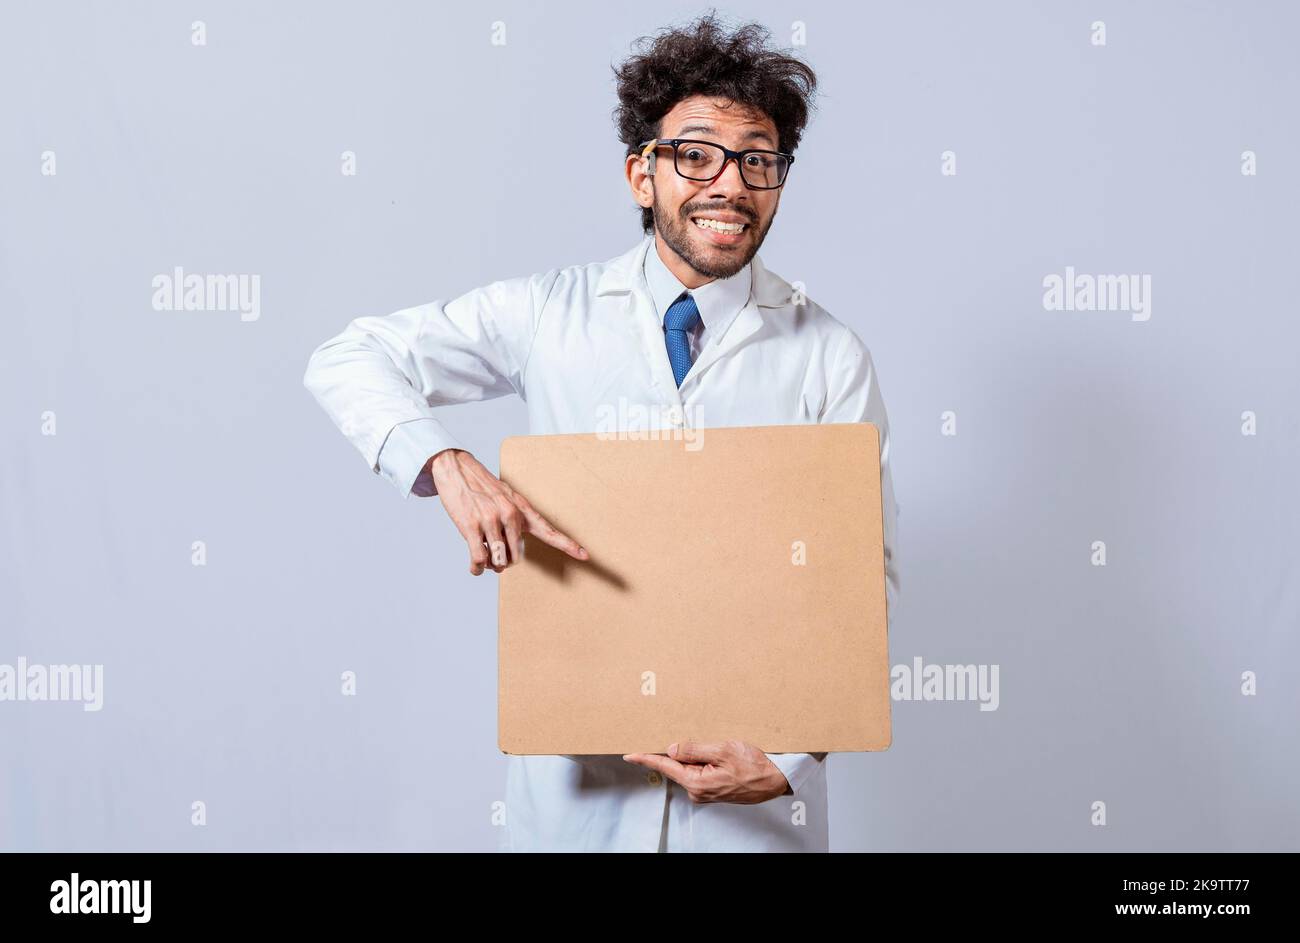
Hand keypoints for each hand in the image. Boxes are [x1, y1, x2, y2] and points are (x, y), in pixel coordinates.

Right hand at [427, 448, 588, 574]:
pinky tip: (475, 567)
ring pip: (498, 560)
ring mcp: (491, 520)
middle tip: (496, 557)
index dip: (568, 545)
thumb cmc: (482, 487)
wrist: (456, 469)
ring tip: (484, 558)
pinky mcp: (471, 526)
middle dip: (506, 563)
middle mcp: (510, 514)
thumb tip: (514, 550)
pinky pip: (479, 559)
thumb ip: (516, 521)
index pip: (549, 530)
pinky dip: (477, 568)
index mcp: (522, 508)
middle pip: (517, 557)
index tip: (585, 555)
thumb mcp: (506, 498)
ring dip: (490, 565)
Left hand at [622, 740, 790, 803]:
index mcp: (697, 782)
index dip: (647, 758)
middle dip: (680, 751)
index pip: (665, 766)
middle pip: (677, 766)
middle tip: (691, 737)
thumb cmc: (754, 766)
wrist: (775, 781)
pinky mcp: (713, 790)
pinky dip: (703, 761)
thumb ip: (694, 749)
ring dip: (696, 755)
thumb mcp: (723, 750)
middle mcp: (698, 791)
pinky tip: (717, 754)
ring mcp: (705, 792)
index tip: (630, 754)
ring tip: (716, 747)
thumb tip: (672, 749)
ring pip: (690, 768)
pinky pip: (699, 772)